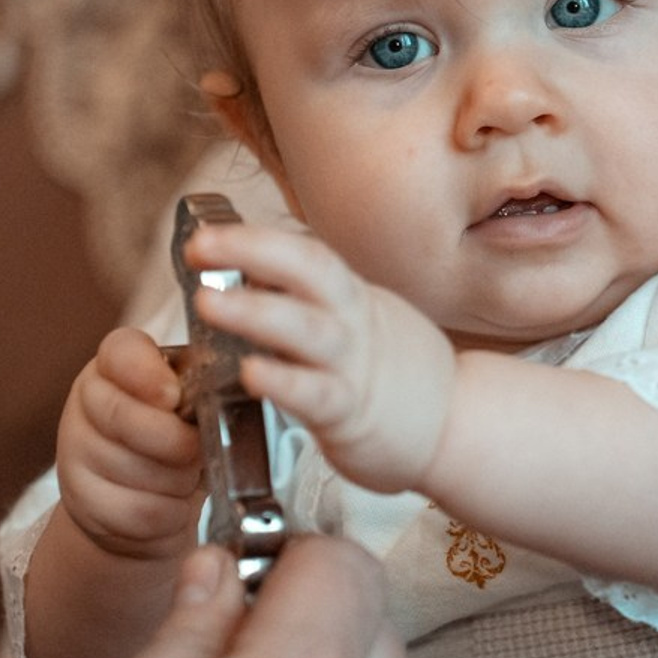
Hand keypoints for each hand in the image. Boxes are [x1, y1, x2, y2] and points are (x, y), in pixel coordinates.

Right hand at [57, 326, 203, 559]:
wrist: (141, 493)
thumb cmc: (178, 433)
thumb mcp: (191, 400)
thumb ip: (202, 390)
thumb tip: (226, 398)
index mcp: (117, 362)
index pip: (121, 352)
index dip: (148, 374)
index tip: (174, 395)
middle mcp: (87, 399)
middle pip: (122, 416)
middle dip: (174, 440)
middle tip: (200, 448)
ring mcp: (75, 450)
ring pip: (133, 469)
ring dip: (177, 479)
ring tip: (190, 475)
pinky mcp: (80, 500)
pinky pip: (135, 510)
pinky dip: (169, 511)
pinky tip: (176, 502)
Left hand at [187, 216, 456, 492]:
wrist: (457, 424)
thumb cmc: (395, 372)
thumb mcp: (358, 320)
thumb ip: (310, 300)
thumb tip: (248, 273)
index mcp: (349, 297)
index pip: (304, 254)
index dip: (254, 240)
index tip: (203, 233)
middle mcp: (352, 321)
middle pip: (308, 270)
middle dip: (251, 250)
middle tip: (200, 246)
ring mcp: (354, 365)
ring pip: (307, 328)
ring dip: (256, 311)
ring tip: (208, 302)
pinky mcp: (353, 414)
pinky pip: (317, 393)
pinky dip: (285, 380)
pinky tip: (252, 372)